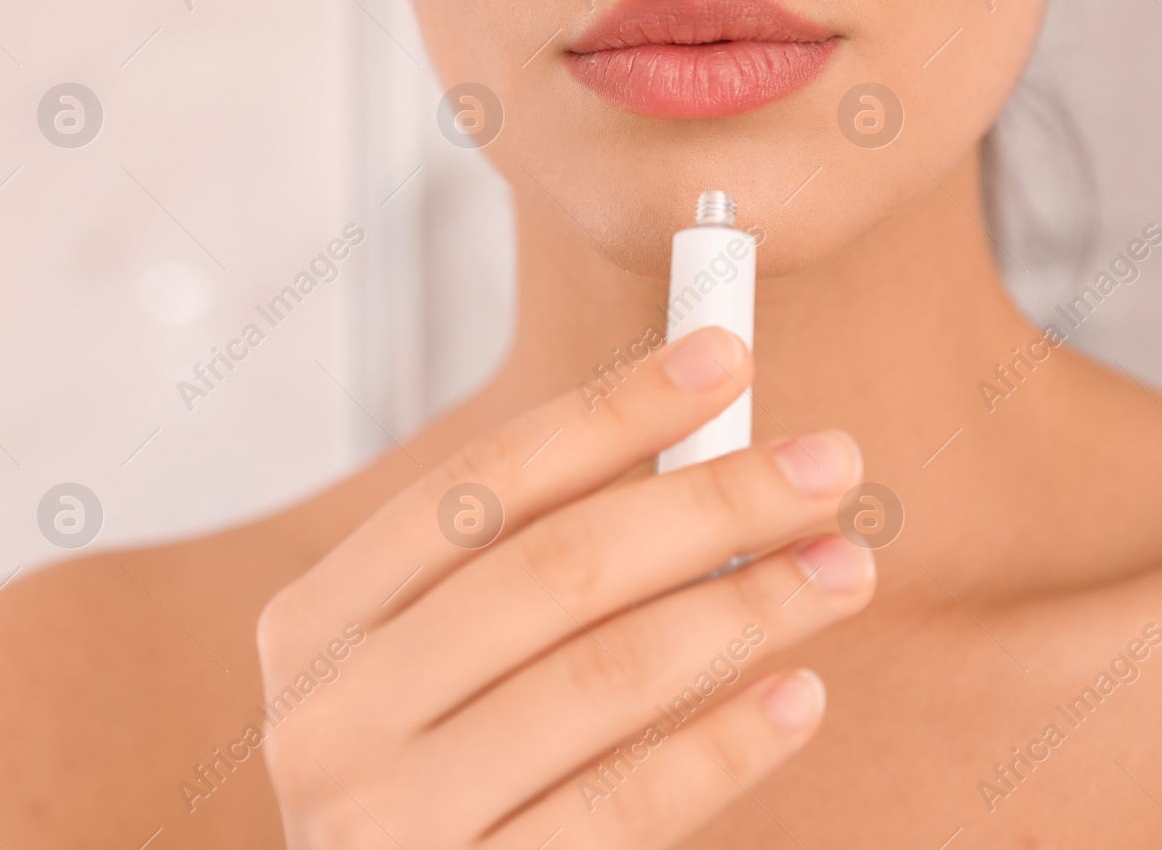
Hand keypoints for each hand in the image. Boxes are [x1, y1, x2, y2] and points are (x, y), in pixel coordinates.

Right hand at [256, 326, 874, 848]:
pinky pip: (628, 806)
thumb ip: (535, 567)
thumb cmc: (439, 772)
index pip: (484, 483)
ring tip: (841, 568)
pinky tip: (798, 693)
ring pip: (602, 677)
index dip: (614, 410)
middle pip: (554, 569)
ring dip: (746, 608)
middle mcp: (330, 715)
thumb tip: (704, 451)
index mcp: (319, 622)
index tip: (728, 358)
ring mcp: (389, 821)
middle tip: (828, 464)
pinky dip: (725, 742)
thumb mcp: (441, 661)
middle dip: (709, 501)